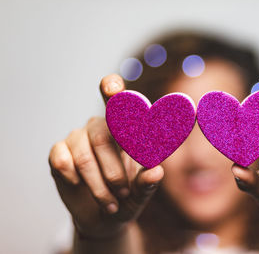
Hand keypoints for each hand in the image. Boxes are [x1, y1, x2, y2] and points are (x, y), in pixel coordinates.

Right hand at [48, 74, 163, 238]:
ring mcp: (77, 136)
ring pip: (84, 157)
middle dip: (114, 173)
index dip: (113, 90)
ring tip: (111, 202)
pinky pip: (62, 161)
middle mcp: (100, 125)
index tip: (112, 87)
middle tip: (124, 193)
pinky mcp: (58, 151)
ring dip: (98, 186)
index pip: (120, 102)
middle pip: (103, 138)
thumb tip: (156, 172)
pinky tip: (80, 186)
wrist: (102, 216)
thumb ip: (148, 183)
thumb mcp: (141, 192)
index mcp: (125, 127)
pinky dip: (74, 180)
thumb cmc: (128, 196)